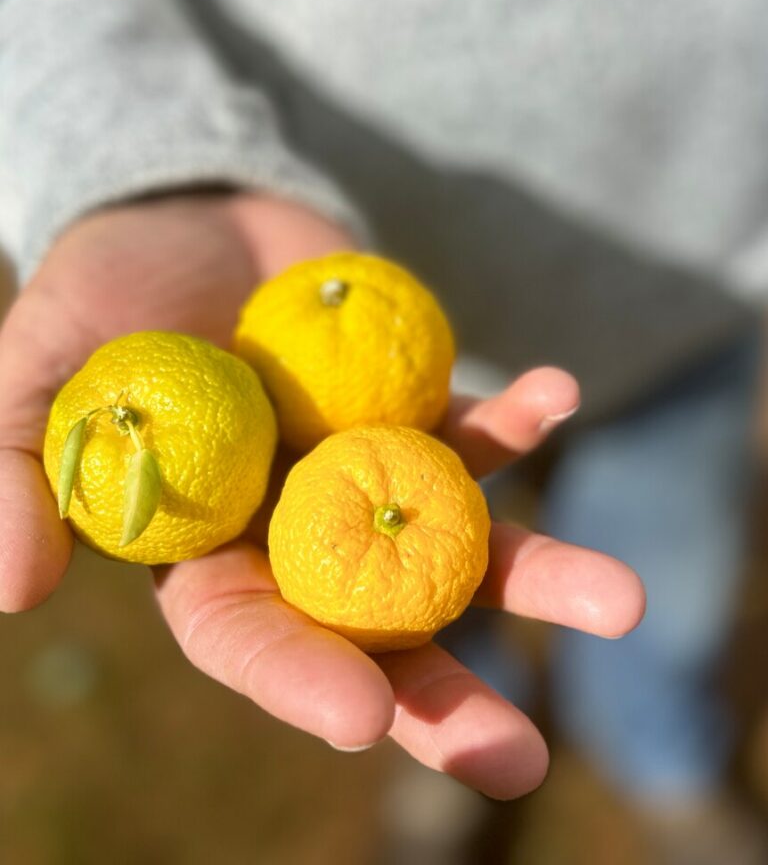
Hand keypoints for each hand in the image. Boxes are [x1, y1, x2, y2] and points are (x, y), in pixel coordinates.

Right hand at [0, 191, 644, 799]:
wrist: (189, 210)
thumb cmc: (102, 292)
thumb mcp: (38, 369)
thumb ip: (17, 468)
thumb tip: (14, 588)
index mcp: (210, 550)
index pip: (250, 639)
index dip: (299, 681)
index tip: (363, 721)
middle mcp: (302, 529)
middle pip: (376, 629)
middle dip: (446, 694)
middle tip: (521, 757)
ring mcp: (370, 470)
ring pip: (457, 542)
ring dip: (537, 571)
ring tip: (618, 602)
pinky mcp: (415, 406)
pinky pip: (474, 427)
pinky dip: (518, 419)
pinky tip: (554, 394)